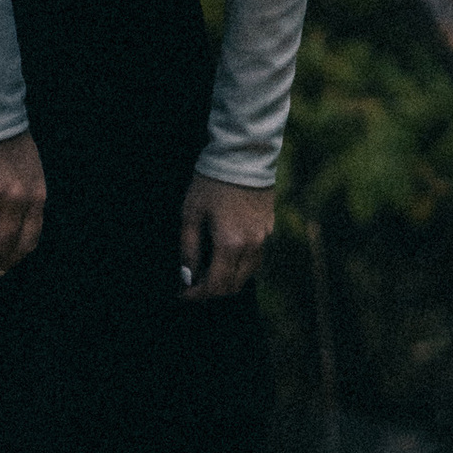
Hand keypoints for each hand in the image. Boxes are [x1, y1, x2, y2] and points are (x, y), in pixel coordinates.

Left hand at [179, 174, 272, 300]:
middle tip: (192, 286)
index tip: (183, 294)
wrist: (243, 158)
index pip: (215, 285)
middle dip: (211, 292)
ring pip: (247, 276)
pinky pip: (255, 260)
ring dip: (227, 281)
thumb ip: (188, 249)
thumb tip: (187, 276)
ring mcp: (263, 239)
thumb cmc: (212, 183)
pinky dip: (240, 268)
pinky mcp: (269, 230)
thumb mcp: (191, 214)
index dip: (197, 295)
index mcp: (230, 244)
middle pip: (233, 286)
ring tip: (207, 274)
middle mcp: (251, 247)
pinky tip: (225, 259)